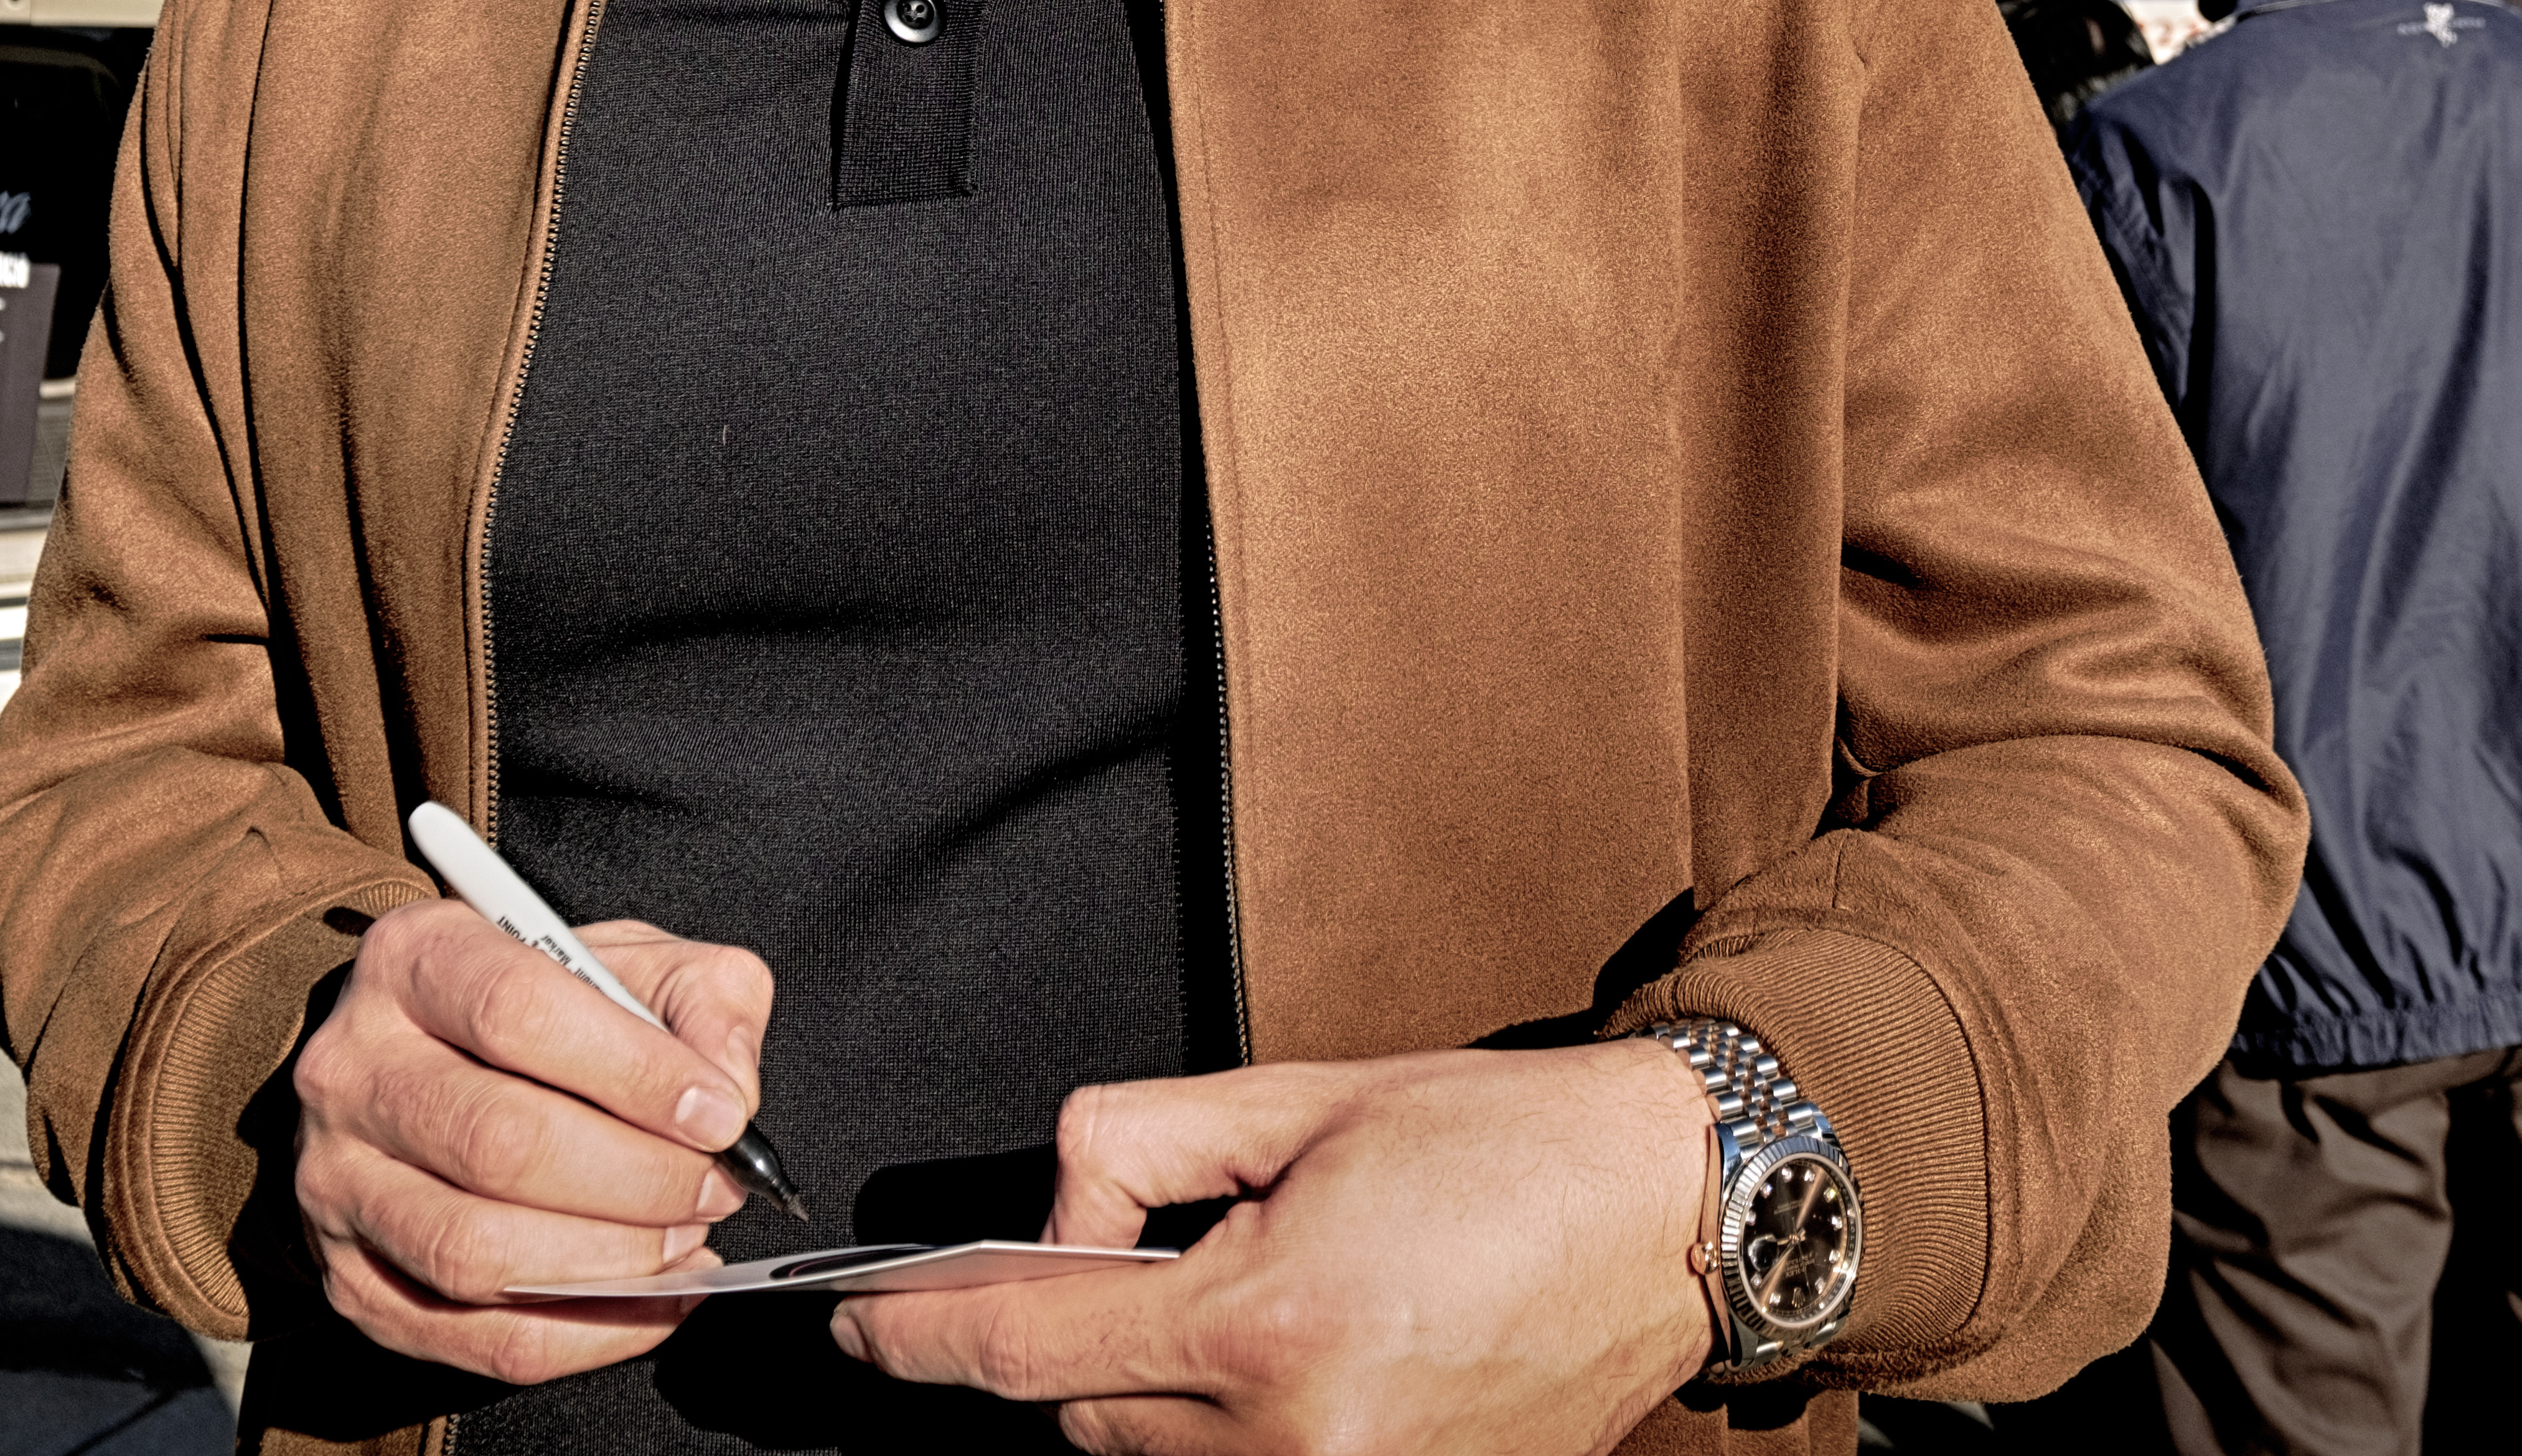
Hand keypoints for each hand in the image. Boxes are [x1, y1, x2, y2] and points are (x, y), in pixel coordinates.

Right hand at [286, 895, 771, 1381]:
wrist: (425, 1069)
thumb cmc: (541, 1014)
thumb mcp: (627, 961)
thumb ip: (700, 1001)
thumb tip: (730, 1092)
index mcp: (414, 959)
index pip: (517, 1011)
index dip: (632, 1072)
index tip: (720, 1114)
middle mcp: (353, 1070)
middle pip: (498, 1142)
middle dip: (637, 1179)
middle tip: (716, 1189)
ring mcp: (338, 1184)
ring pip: (476, 1252)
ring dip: (610, 1263)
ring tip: (686, 1243)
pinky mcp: (352, 1282)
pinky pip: (476, 1338)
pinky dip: (584, 1335)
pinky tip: (653, 1299)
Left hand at [833, 1039, 1715, 1454]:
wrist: (1665, 1217)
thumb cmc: (1500, 1143)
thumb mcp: (1296, 1098)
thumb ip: (1138, 1146)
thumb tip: (1060, 1209)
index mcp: (1263, 1323)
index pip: (1026, 1350)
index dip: (917, 1336)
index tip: (856, 1322)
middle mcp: (1296, 1435)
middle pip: (1083, 1419)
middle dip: (1067, 1337)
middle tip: (1111, 1251)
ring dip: (1155, 1385)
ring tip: (1251, 1282)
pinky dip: (1230, 1422)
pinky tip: (1295, 1340)